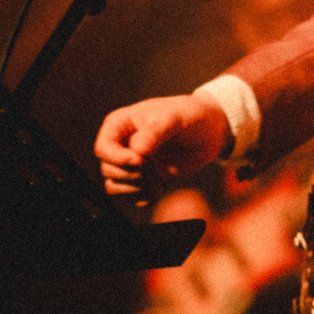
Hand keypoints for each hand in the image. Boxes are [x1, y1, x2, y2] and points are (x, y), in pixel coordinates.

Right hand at [95, 89, 230, 201]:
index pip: (103, 148)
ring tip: (161, 181)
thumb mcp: (174, 118)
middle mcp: (121, 145)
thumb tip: (136, 152)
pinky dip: (144, 197)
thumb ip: (155, 132)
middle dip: (133, 174)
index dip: (117, 159)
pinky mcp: (144, 179)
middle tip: (159, 169)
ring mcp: (132, 164)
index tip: (141, 161)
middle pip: (108, 170)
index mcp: (120, 124)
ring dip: (137, 189)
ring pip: (115, 186)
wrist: (211, 130)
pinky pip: (131, 197)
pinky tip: (161, 189)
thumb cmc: (190, 115)